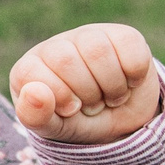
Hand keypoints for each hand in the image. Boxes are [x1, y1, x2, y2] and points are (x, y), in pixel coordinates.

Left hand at [10, 23, 160, 145]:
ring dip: (111, 87)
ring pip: (97, 51)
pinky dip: (134, 76)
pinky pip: (130, 49)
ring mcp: (90, 36)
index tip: (70, 110)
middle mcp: (57, 46)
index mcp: (30, 67)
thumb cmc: (79, 122)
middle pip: (65, 60)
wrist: (121, 124)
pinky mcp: (124, 36)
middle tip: (93, 106)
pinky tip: (129, 83)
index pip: (30, 72)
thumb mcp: (54, 128)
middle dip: (85, 94)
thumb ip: (35, 116)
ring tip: (109, 97)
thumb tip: (33, 92)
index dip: (57, 96)